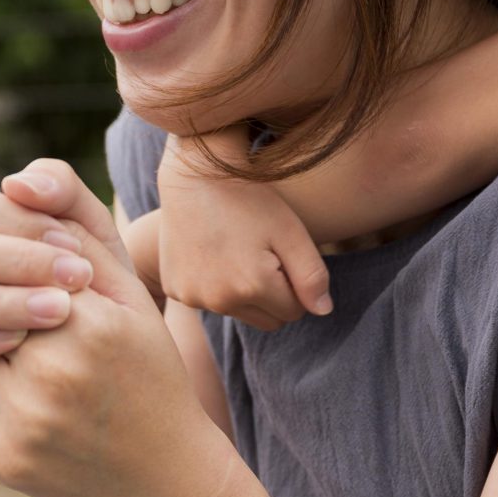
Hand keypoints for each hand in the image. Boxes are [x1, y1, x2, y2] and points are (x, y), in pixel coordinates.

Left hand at [0, 164, 239, 496]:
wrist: (166, 478)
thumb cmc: (144, 368)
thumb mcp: (129, 291)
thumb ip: (80, 223)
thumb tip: (12, 182)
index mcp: (95, 321)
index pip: (6, 251)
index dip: (0, 247)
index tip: (12, 254)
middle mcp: (58, 371)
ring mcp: (26, 418)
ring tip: (1, 337)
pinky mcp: (1, 456)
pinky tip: (1, 379)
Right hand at [0, 171, 112, 408]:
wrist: (109, 379)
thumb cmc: (99, 300)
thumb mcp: (97, 245)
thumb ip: (67, 196)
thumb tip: (16, 183)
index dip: (16, 221)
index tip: (75, 249)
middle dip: (14, 261)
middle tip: (79, 280)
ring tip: (60, 312)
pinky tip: (18, 343)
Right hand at [157, 137, 331, 329]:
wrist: (195, 175)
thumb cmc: (249, 199)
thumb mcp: (290, 231)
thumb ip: (312, 275)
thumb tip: (323, 311)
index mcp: (252, 287)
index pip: (293, 312)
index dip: (295, 286)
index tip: (283, 256)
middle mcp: (219, 300)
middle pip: (267, 321)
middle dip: (273, 297)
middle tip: (263, 256)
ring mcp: (193, 296)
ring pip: (238, 313)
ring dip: (244, 294)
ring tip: (237, 253)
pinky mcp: (174, 289)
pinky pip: (208, 302)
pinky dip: (215, 286)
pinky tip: (213, 254)